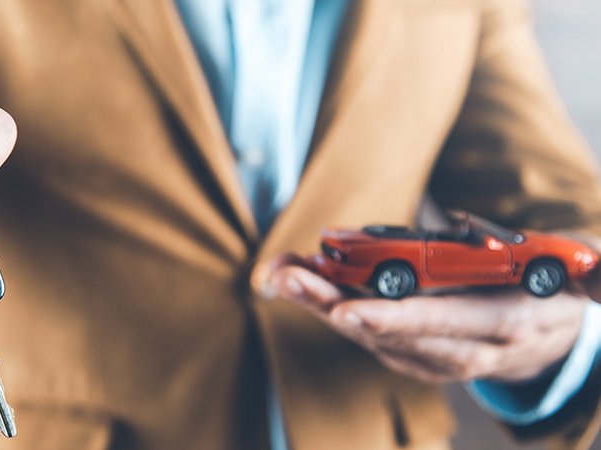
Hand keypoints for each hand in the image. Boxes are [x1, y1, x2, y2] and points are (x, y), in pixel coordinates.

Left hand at [254, 254, 588, 382]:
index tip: (349, 310)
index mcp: (503, 326)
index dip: (397, 320)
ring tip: (279, 271)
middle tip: (287, 278)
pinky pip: (364, 330)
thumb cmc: (552, 290)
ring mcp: (432, 356)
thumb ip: (585, 270)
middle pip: (390, 331)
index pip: (445, 325)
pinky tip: (298, 280)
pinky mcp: (411, 353)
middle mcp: (461, 350)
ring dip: (318, 301)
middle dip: (333, 304)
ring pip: (367, 332)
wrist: (546, 338)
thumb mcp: (577, 274)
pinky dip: (328, 304)